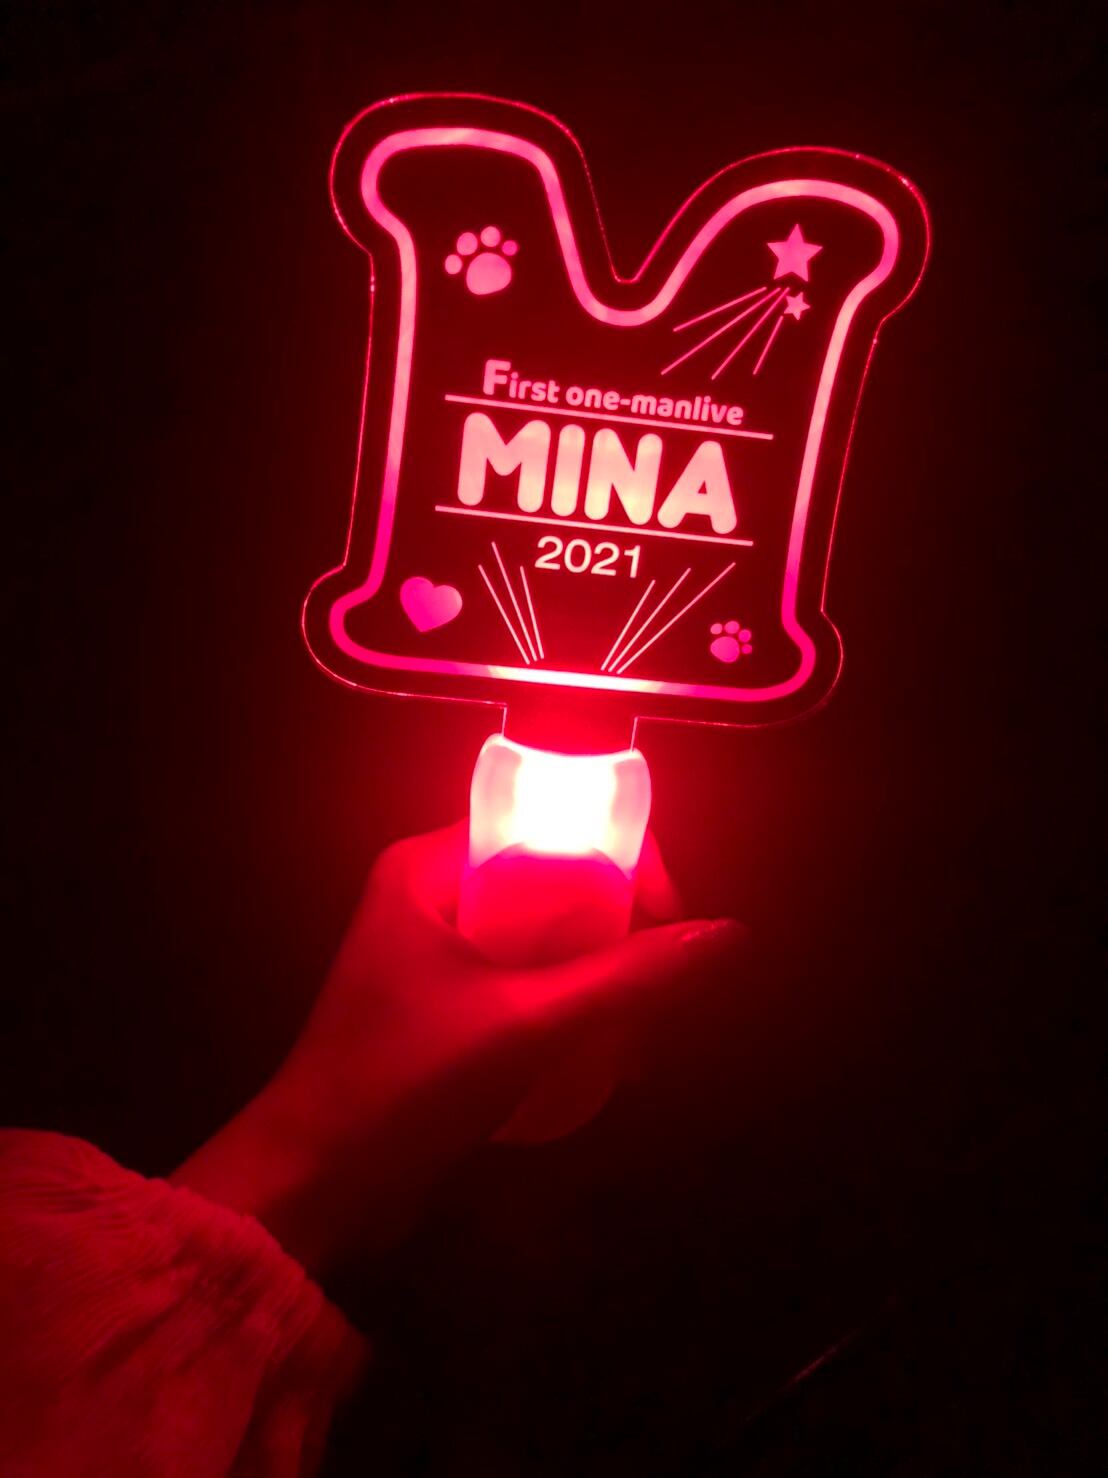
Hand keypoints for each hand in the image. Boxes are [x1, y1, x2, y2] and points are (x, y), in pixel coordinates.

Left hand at [173, 822, 745, 1276]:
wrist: (312, 1189)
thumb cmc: (403, 1086)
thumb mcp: (524, 1026)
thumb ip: (627, 980)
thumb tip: (729, 935)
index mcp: (428, 869)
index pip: (545, 824)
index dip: (619, 858)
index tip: (667, 921)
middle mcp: (429, 897)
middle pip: (553, 883)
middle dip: (618, 935)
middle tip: (662, 994)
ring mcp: (433, 956)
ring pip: (546, 941)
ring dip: (601, 983)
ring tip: (641, 1042)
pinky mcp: (442, 1011)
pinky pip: (526, 986)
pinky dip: (570, 1015)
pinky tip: (609, 1063)